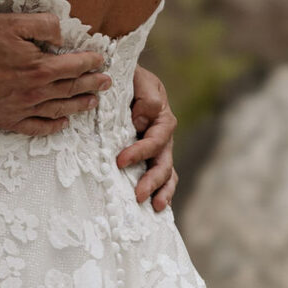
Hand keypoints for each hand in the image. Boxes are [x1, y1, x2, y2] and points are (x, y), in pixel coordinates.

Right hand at [0, 13, 108, 132]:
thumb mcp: (12, 22)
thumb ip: (43, 25)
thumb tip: (62, 36)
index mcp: (40, 68)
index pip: (74, 66)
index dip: (91, 63)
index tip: (101, 61)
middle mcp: (36, 91)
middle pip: (71, 89)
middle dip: (92, 84)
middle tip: (106, 83)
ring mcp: (22, 109)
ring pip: (59, 109)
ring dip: (79, 106)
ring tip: (93, 103)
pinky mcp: (7, 120)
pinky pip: (36, 128)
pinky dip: (52, 127)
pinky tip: (62, 123)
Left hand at [118, 64, 176, 210]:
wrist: (121, 79)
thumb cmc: (128, 78)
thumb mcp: (138, 78)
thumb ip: (145, 96)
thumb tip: (142, 121)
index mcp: (162, 118)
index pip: (155, 140)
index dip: (140, 152)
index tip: (120, 161)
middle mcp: (164, 137)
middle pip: (164, 163)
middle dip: (153, 181)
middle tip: (138, 195)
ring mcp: (159, 150)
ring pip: (167, 174)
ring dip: (161, 192)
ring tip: (155, 208)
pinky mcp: (150, 158)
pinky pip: (161, 177)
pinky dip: (160, 193)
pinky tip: (153, 210)